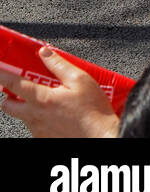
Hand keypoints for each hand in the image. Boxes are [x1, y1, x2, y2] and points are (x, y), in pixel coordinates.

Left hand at [0, 46, 119, 137]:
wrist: (99, 135)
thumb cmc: (93, 110)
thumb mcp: (80, 80)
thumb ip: (59, 65)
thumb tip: (45, 54)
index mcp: (42, 99)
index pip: (13, 83)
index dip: (2, 73)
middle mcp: (34, 115)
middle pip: (7, 105)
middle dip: (9, 95)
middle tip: (22, 87)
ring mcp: (37, 128)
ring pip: (22, 115)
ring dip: (28, 106)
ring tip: (49, 100)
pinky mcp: (43, 137)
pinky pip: (34, 125)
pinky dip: (40, 117)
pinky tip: (57, 113)